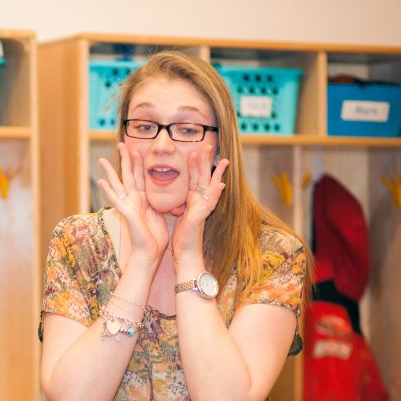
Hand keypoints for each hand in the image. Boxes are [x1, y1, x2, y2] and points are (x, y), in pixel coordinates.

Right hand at [96, 143, 169, 267]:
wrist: (150, 253)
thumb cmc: (155, 237)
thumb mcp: (161, 213)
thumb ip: (160, 201)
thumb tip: (166, 192)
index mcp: (142, 199)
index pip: (140, 176)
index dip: (138, 162)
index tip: (137, 147)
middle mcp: (133, 200)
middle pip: (128, 175)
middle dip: (125, 159)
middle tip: (120, 143)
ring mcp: (128, 206)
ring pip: (118, 185)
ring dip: (110, 172)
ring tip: (102, 160)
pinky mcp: (126, 214)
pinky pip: (116, 200)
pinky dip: (108, 191)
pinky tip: (101, 182)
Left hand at [171, 146, 228, 262]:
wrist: (185, 256)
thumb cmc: (183, 238)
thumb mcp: (180, 217)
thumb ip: (181, 205)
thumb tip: (178, 198)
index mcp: (193, 201)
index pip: (195, 179)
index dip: (196, 164)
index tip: (197, 149)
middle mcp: (200, 203)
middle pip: (204, 178)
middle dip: (207, 161)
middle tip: (210, 144)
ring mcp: (202, 210)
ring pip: (210, 188)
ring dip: (215, 173)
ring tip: (222, 160)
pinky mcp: (200, 219)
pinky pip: (209, 205)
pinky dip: (215, 195)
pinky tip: (221, 185)